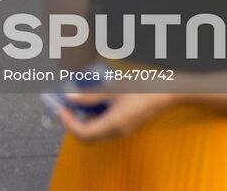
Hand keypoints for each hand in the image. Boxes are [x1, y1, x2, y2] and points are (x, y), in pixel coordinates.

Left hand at [55, 90, 175, 142]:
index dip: (69, 124)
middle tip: (67, 107)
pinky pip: (105, 127)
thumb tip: (70, 98)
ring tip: (79, 101)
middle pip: (88, 136)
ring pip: (96, 132)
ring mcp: (122, 131)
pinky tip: (95, 101)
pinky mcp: (126, 126)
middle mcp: (117, 133)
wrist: (165, 93)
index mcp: (113, 125)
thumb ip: (91, 96)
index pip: (84, 134)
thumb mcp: (113, 90)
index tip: (61, 110)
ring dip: (84, 119)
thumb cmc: (141, 89)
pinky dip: (95, 117)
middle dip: (74, 122)